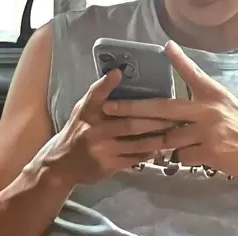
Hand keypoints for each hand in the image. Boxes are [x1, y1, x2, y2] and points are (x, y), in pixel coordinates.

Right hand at [44, 69, 172, 186]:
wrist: (62, 163)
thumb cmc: (77, 130)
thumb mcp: (82, 110)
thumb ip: (98, 95)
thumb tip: (118, 73)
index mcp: (87, 111)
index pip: (96, 94)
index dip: (107, 83)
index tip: (118, 72)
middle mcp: (94, 128)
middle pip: (128, 123)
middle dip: (154, 120)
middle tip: (174, 115)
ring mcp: (102, 149)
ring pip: (136, 142)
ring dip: (157, 137)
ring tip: (175, 132)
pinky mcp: (108, 165)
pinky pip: (133, 158)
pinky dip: (149, 153)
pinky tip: (161, 148)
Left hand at [103, 41, 237, 195]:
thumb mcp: (224, 103)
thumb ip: (201, 92)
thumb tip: (179, 81)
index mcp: (212, 94)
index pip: (192, 73)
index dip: (179, 59)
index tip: (165, 46)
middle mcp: (208, 110)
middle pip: (163, 108)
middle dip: (133, 108)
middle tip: (110, 107)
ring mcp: (208, 132)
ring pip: (168, 136)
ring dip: (153, 139)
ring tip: (135, 138)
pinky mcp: (209, 153)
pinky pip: (182, 155)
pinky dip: (179, 156)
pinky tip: (183, 155)